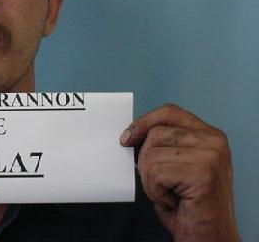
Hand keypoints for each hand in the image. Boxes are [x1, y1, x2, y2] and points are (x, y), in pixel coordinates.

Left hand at [120, 103, 238, 241]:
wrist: (209, 238)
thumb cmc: (189, 206)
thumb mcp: (176, 166)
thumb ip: (164, 145)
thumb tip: (130, 135)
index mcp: (210, 135)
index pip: (169, 112)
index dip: (144, 122)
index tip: (127, 138)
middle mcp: (214, 141)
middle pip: (155, 133)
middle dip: (146, 161)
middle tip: (162, 184)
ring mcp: (210, 155)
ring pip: (152, 154)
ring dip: (151, 180)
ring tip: (170, 193)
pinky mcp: (202, 173)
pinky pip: (156, 173)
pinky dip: (156, 191)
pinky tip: (174, 201)